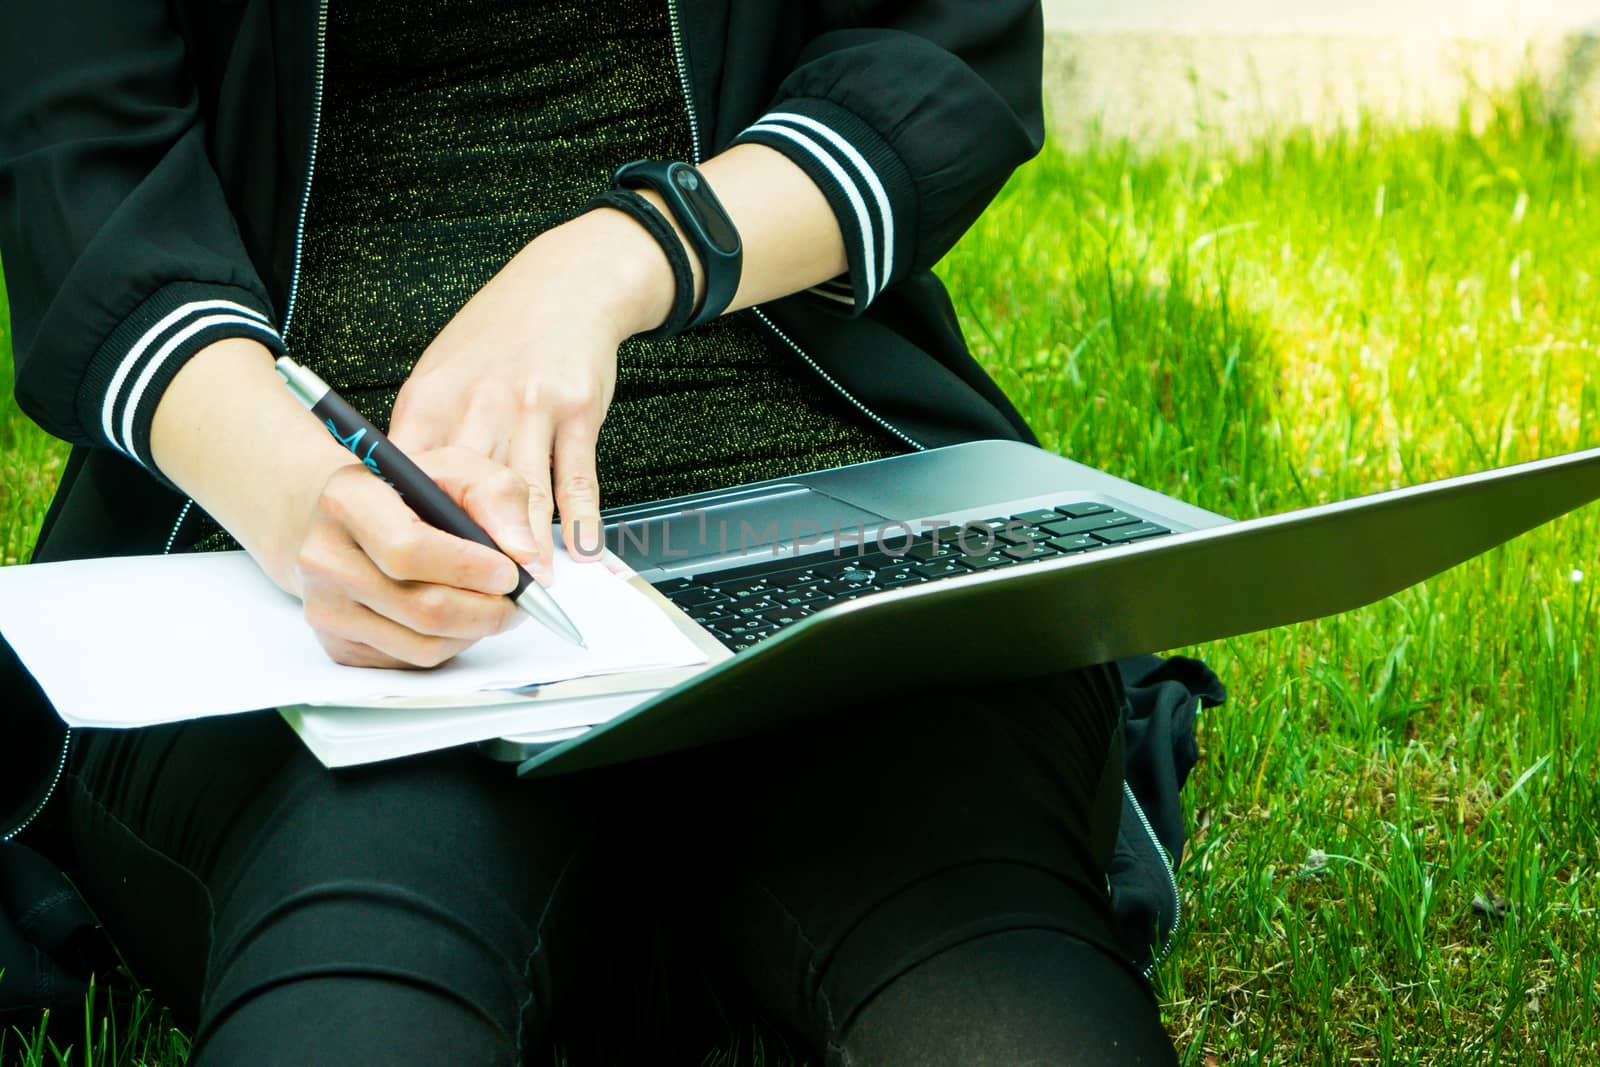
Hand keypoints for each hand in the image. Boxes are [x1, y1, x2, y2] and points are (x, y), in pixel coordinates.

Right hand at [291, 447, 540, 668]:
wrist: (346, 522)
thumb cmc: (407, 493)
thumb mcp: (456, 469)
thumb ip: (498, 498)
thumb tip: (528, 560)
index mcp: (348, 501)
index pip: (409, 551)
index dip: (469, 569)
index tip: (509, 572)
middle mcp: (325, 559)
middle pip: (422, 609)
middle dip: (488, 610)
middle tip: (519, 600)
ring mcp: (326, 608)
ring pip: (423, 646)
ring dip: (475, 632)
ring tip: (492, 605)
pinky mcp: (338, 646)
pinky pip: (413, 662)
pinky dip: (450, 645)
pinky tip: (457, 616)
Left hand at [388, 210, 675, 580]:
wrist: (567, 283)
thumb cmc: (497, 336)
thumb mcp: (442, 372)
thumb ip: (427, 437)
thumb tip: (411, 506)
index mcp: (431, 398)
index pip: (412, 475)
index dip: (416, 527)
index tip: (418, 572)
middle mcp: (478, 404)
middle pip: (469, 493)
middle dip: (474, 551)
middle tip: (480, 598)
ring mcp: (531, 407)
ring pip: (525, 492)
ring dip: (529, 547)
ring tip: (532, 587)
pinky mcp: (578, 409)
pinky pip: (578, 476)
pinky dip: (582, 518)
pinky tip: (581, 550)